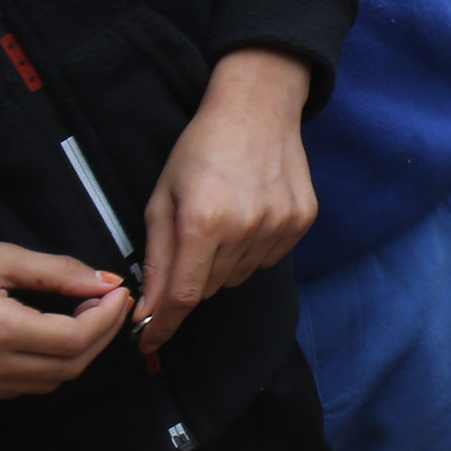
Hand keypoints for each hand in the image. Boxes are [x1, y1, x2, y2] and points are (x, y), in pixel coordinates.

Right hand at [0, 234, 129, 402]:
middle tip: (105, 304)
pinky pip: (10, 389)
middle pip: (66, 369)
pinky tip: (39, 336)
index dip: (106, 318)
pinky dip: (36, 367)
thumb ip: (58, 272)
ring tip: (75, 316)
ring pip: (41, 384)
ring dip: (70, 354)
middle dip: (97, 337)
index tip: (116, 293)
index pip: (75, 340)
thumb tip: (106, 283)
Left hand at [137, 46, 317, 355]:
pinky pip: (268, 258)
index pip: (183, 296)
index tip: (148, 343)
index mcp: (203, 222)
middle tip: (188, 241)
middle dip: (191, 279)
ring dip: (222, 264)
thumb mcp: (162, 199)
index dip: (163, 325)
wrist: (258, 107)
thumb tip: (149, 310)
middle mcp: (246, 228)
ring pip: (239, 276)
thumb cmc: (200, 149)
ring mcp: (280, 225)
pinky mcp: (302, 219)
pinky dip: (251, 249)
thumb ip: (157, 257)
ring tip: (221, 221)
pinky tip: (248, 215)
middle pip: (210, 288)